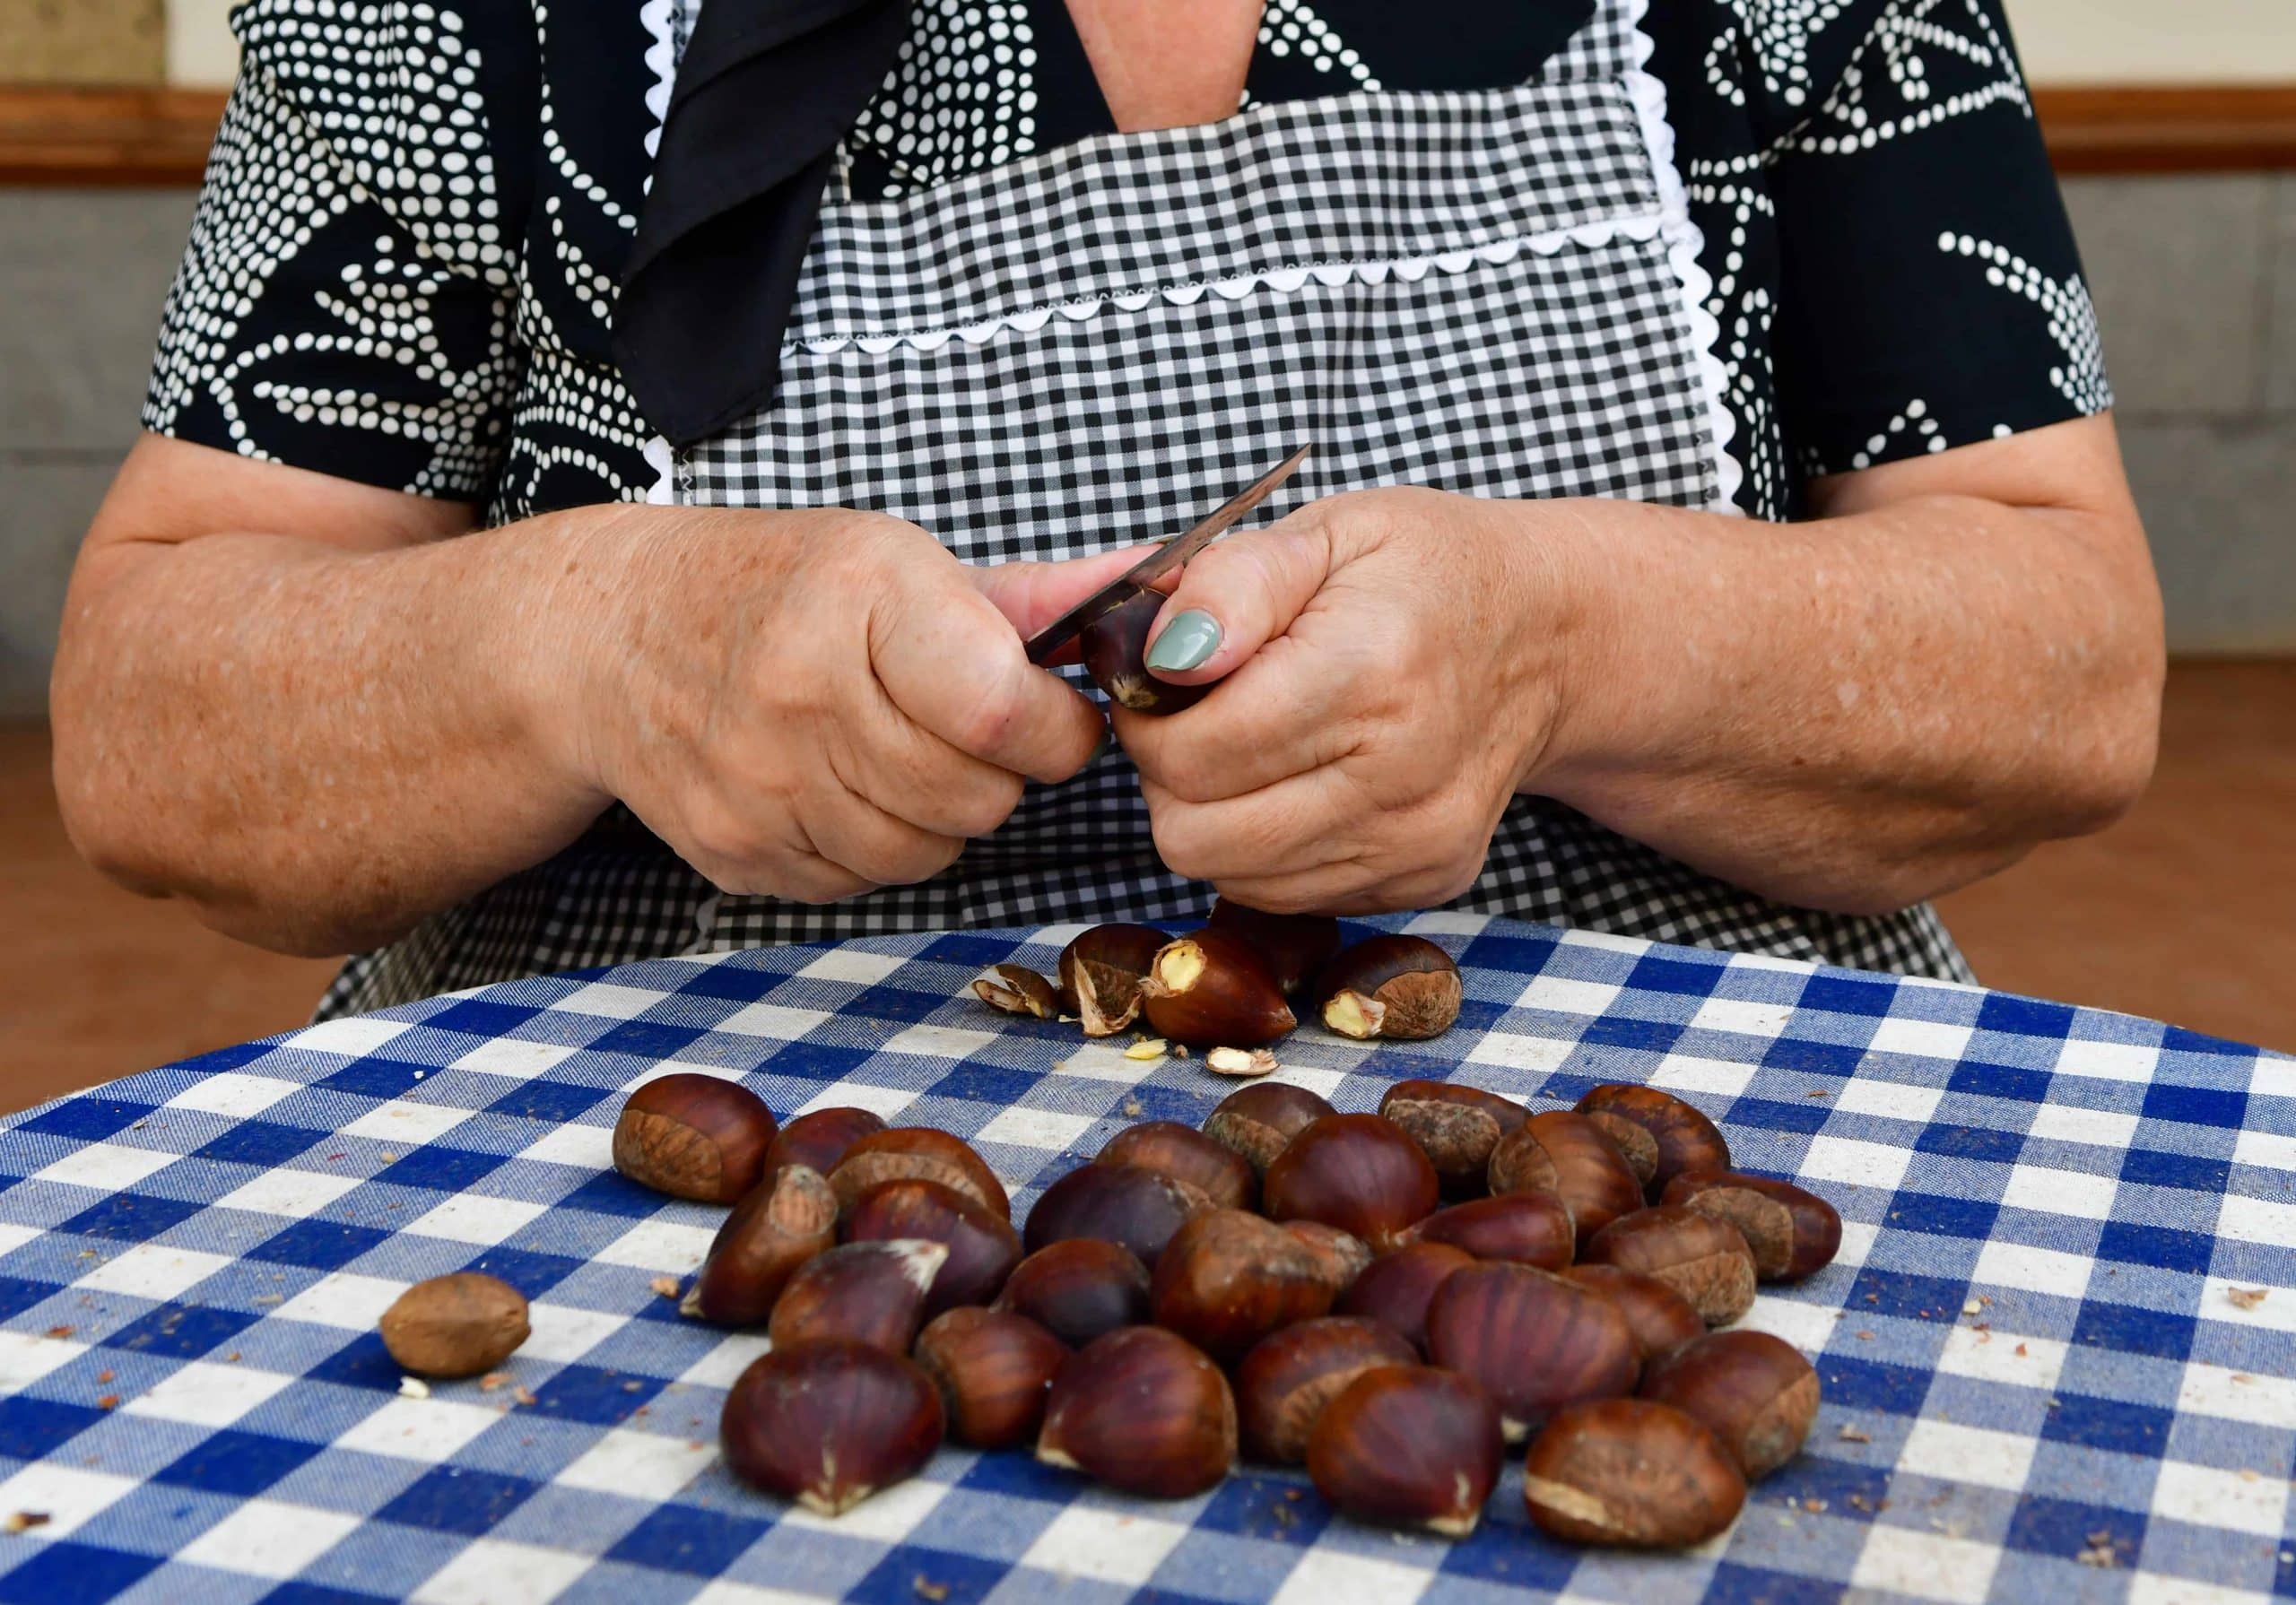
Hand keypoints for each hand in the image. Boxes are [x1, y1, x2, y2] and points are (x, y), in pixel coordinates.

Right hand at [565, 507, 1141, 900]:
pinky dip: (874, 845)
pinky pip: (862, 882)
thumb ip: (1033, 599)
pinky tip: (838, 784)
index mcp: (859, 595)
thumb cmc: (779, 588)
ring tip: (897, 750)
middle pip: (975, 793)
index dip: (1055, 727)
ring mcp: (760, 783)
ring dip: (941, 815)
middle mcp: (800, 691)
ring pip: (929, 851)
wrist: (612, 639)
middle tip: (967, 728)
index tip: (1051, 711)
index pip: (1002, 708)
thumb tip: (1154, 588)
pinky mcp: (737, 853)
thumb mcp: (896, 561)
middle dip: (999, 770)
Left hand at [1111, 487, 1584, 912]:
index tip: (1158, 681)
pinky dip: (1262, 848)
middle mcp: (1401, 777)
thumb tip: (1163, 654)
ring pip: (1231, 876)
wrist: (1549, 637)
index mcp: (1371, 673)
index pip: (1194, 751)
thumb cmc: (1426, 573)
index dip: (1147, 719)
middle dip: (1167, 776)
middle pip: (1198, 834)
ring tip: (1246, 746)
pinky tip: (1295, 783)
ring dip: (1210, 816)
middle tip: (1193, 718)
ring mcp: (1417, 843)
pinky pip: (1286, 895)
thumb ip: (1233, 583)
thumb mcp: (1330, 531)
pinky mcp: (1425, 881)